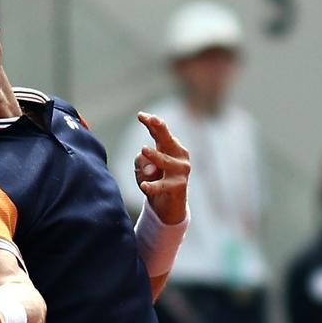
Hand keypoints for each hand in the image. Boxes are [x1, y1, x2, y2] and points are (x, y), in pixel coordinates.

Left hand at [132, 111, 190, 225]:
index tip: (140, 115)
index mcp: (169, 147)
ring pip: (165, 161)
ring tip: (143, 149)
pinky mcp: (179, 186)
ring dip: (155, 156)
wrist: (167, 207)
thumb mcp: (142, 169)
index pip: (160, 132)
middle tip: (152, 119)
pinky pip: (163, 185)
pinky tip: (144, 186)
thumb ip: (141, 162)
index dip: (151, 123)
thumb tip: (151, 169)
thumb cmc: (154, 181)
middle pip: (167, 139)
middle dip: (160, 128)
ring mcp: (181, 170)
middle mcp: (178, 155)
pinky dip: (153, 186)